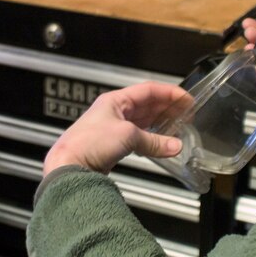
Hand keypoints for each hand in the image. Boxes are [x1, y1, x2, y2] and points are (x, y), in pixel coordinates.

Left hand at [43, 82, 187, 174]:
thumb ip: (154, 141)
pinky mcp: (112, 145)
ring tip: (178, 127)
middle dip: (167, 108)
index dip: (169, 93)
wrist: (68, 166)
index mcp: (115, 100)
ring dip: (160, 124)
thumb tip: (174, 145)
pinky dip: (150, 139)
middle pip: (146, 105)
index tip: (187, 100)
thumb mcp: (127, 136)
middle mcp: (114, 111)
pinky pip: (137, 137)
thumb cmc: (88, 143)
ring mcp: (113, 128)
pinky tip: (160, 143)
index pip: (148, 90)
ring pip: (142, 122)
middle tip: (187, 114)